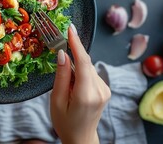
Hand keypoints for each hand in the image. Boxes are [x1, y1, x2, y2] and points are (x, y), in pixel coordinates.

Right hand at [50, 23, 110, 143]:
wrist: (81, 138)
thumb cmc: (65, 122)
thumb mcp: (56, 100)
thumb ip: (61, 76)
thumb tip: (63, 53)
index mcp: (86, 94)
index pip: (83, 62)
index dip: (76, 43)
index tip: (70, 29)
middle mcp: (100, 90)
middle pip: (85, 63)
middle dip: (73, 56)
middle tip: (59, 51)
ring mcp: (105, 90)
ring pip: (88, 67)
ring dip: (76, 67)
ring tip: (67, 85)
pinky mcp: (105, 89)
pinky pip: (91, 73)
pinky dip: (81, 73)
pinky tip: (74, 86)